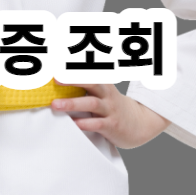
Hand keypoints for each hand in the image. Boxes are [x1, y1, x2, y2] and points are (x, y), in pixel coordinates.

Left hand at [51, 80, 171, 148]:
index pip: (89, 74)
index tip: (59, 69)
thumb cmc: (113, 107)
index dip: (74, 70)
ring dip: (72, 104)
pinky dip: (84, 123)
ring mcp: (110, 110)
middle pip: (91, 84)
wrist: (140, 124)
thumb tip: (59, 85)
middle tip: (56, 80)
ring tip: (56, 104)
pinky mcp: (111, 125)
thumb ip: (86, 87)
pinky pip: (97, 123)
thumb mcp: (103, 93)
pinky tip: (73, 123)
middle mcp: (107, 95)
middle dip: (72, 81)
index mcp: (103, 85)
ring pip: (91, 104)